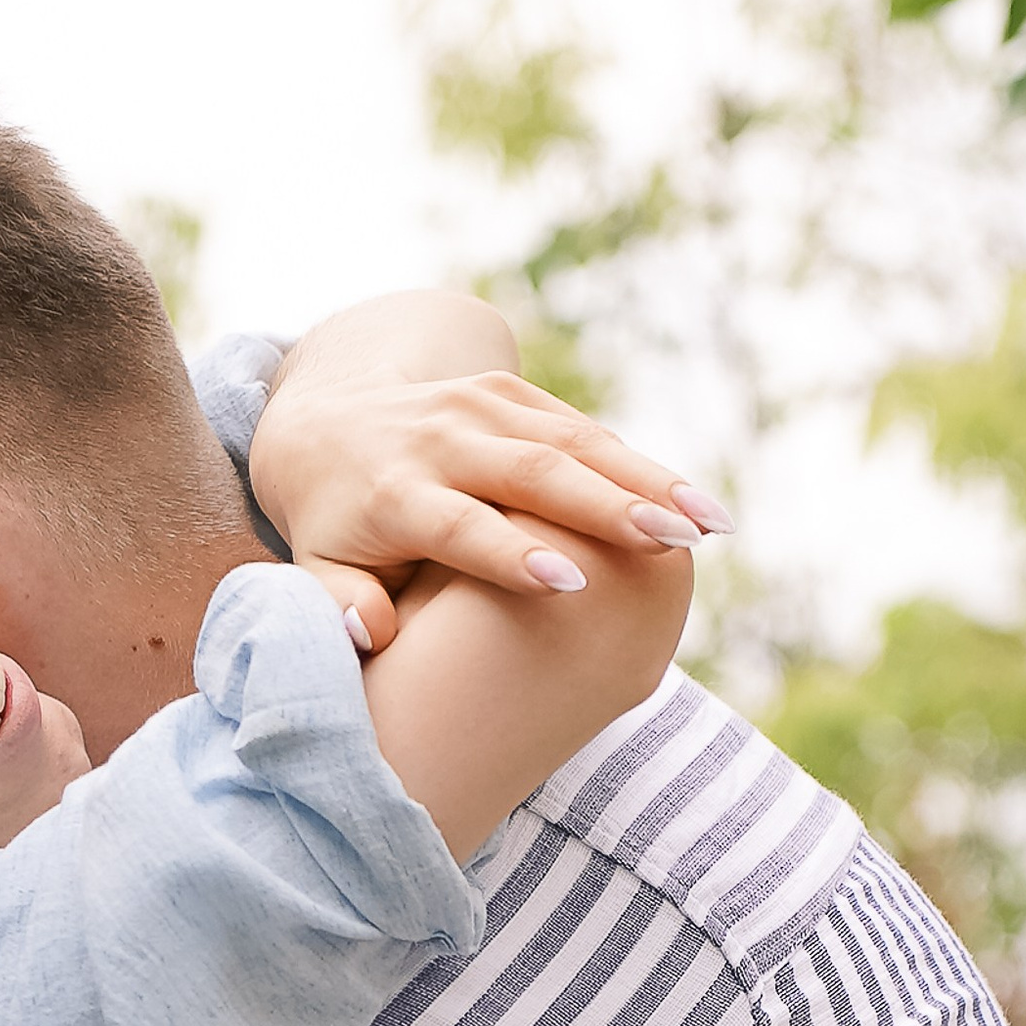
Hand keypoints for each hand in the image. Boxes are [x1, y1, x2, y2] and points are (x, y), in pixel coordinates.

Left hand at [251, 361, 729, 653]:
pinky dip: (637, 461)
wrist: (323, 426)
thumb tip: (370, 633)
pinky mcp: (506, 392)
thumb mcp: (315, 570)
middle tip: (674, 545)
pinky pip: (579, 426)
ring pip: (573, 441)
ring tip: (710, 525)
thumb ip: (336, 603)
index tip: (570, 585)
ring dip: (647, 480)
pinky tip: (691, 500)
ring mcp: (477, 406)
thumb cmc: (331, 526)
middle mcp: (441, 438)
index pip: (460, 525)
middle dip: (609, 507)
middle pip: (533, 472)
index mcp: (394, 492)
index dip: (511, 555)